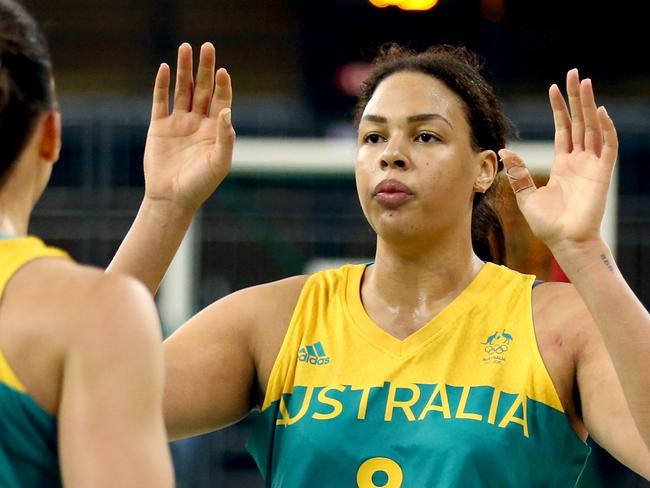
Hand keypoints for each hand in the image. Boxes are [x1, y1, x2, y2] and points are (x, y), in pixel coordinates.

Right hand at [143, 42, 234, 212]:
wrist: (171, 199)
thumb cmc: (200, 185)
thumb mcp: (219, 163)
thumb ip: (225, 138)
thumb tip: (226, 111)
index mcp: (215, 131)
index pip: (221, 101)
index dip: (223, 86)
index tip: (223, 71)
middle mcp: (198, 123)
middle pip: (203, 89)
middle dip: (205, 69)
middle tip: (207, 46)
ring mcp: (178, 123)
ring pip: (182, 90)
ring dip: (183, 69)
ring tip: (185, 47)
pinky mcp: (158, 127)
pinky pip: (160, 101)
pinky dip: (161, 85)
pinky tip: (164, 68)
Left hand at [499, 69, 617, 250]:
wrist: (563, 241)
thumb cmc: (546, 223)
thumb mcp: (526, 195)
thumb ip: (518, 172)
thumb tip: (504, 151)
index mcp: (563, 163)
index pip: (563, 128)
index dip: (559, 109)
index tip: (553, 88)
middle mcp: (579, 160)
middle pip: (579, 121)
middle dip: (576, 98)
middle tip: (574, 73)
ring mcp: (592, 165)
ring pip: (593, 128)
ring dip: (590, 105)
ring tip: (585, 83)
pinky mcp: (602, 174)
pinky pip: (607, 147)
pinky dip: (605, 130)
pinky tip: (599, 112)